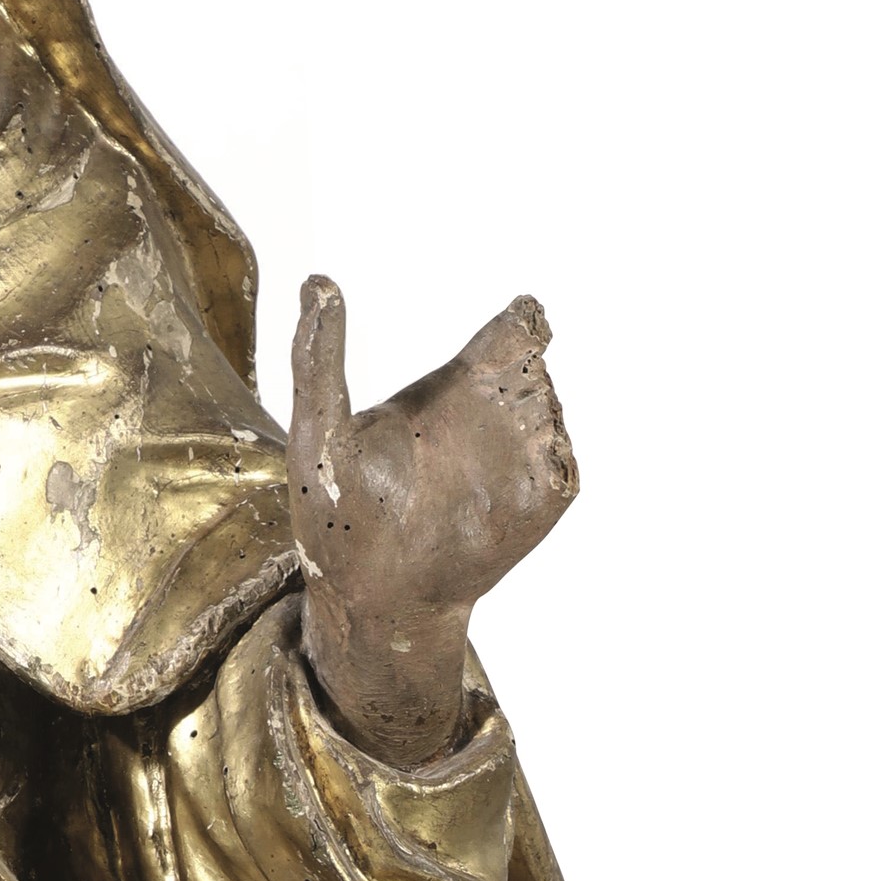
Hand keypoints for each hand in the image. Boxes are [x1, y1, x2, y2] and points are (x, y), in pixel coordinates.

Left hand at [286, 277, 578, 763]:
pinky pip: (564, 467)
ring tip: (453, 477)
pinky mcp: (547, 498)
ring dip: (519, 429)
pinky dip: (541, 469)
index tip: (519, 320)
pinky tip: (484, 502)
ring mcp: (530, 455)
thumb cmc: (337, 514)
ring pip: (550, 413)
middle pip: (538, 363)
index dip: (522, 317)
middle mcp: (501, 411)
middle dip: (527, 368)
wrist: (375, 600)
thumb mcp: (317, 434)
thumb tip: (316, 280)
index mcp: (459, 381)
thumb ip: (317, 359)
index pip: (514, 326)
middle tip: (492, 391)